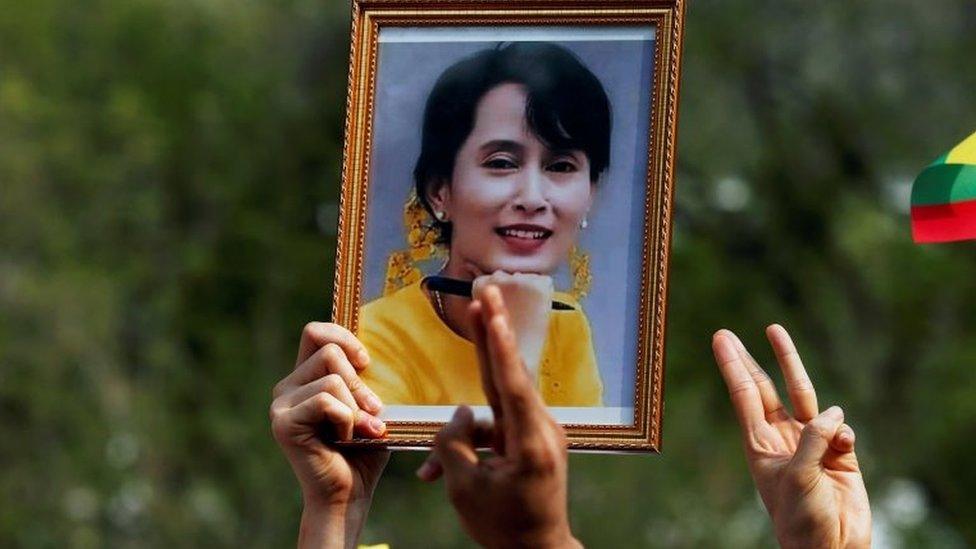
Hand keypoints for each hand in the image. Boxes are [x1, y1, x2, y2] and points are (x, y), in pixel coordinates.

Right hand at [270, 322, 388, 548]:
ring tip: (361, 430)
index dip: (343, 336)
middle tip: (371, 411)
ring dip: (357, 406)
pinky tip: (346, 439)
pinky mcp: (284, 422)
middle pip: (328, 350)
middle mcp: (287, 388)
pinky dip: (347, 419)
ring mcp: (281, 405)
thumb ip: (361, 376)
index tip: (366, 362)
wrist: (349, 493)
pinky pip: (326, 401)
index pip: (315, 332)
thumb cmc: (363, 450)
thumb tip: (367, 352)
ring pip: (332, 378)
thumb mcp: (366, 404)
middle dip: (359, 381)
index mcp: (304, 378)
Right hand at [417, 285, 580, 548]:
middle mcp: (541, 430)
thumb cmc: (501, 526)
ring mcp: (538, 434)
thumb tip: (460, 412)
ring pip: (491, 412)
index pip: (511, 383)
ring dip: (459, 434)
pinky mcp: (530, 441)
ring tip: (434, 475)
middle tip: (486, 291)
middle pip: (510, 374)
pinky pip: (494, 430)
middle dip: (493, 333)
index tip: (491, 311)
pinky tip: (437, 476)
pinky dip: (468, 445)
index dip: (497, 344)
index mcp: (530, 442)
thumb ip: (453, 442)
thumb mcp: (465, 488)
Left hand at [712, 325, 870, 548]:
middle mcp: (782, 438)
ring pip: (803, 395)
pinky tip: (842, 444)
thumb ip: (813, 439)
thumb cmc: (803, 518)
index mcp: (760, 444)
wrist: (832, 547)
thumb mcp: (799, 476)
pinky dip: (842, 431)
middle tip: (729, 334)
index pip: (744, 395)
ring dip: (790, 364)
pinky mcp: (840, 453)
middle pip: (764, 388)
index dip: (733, 366)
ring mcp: (810, 443)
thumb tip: (834, 414)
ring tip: (774, 331)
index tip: (720, 339)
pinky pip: (841, 429)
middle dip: (749, 359)